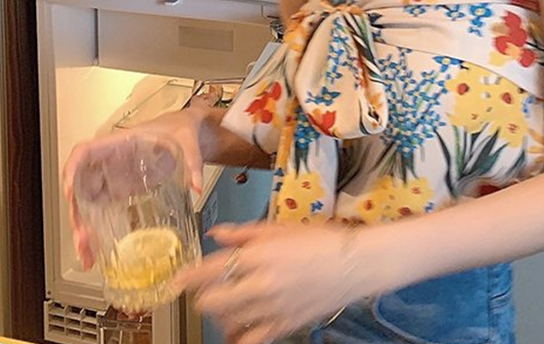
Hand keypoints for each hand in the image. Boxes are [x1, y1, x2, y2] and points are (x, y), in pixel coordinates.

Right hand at [62, 108, 205, 268]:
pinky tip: (97, 249)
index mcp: (121, 142)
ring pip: (87, 202)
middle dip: (77, 213)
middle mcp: (110, 161)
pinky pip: (101, 209)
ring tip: (88, 253)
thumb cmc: (179, 129)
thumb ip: (192, 161)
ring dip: (83, 227)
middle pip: (81, 185)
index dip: (72, 169)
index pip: (85, 151)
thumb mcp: (187, 139)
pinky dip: (96, 229)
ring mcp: (113, 177)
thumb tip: (197, 185)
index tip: (70, 190)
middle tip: (83, 238)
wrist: (185, 132)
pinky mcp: (121, 190)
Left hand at [173, 221, 360, 342]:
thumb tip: (215, 234)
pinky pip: (248, 341)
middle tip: (209, 288)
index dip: (186, 277)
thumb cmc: (318, 240)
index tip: (174, 282)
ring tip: (228, 303)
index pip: (210, 269)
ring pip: (225, 321)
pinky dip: (238, 336)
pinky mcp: (281, 327)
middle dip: (203, 295)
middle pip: (211, 300)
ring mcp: (270, 309)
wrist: (352, 264)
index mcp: (258, 254)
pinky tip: (239, 327)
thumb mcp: (280, 227)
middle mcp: (260, 284)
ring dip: (220, 313)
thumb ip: (243, 233)